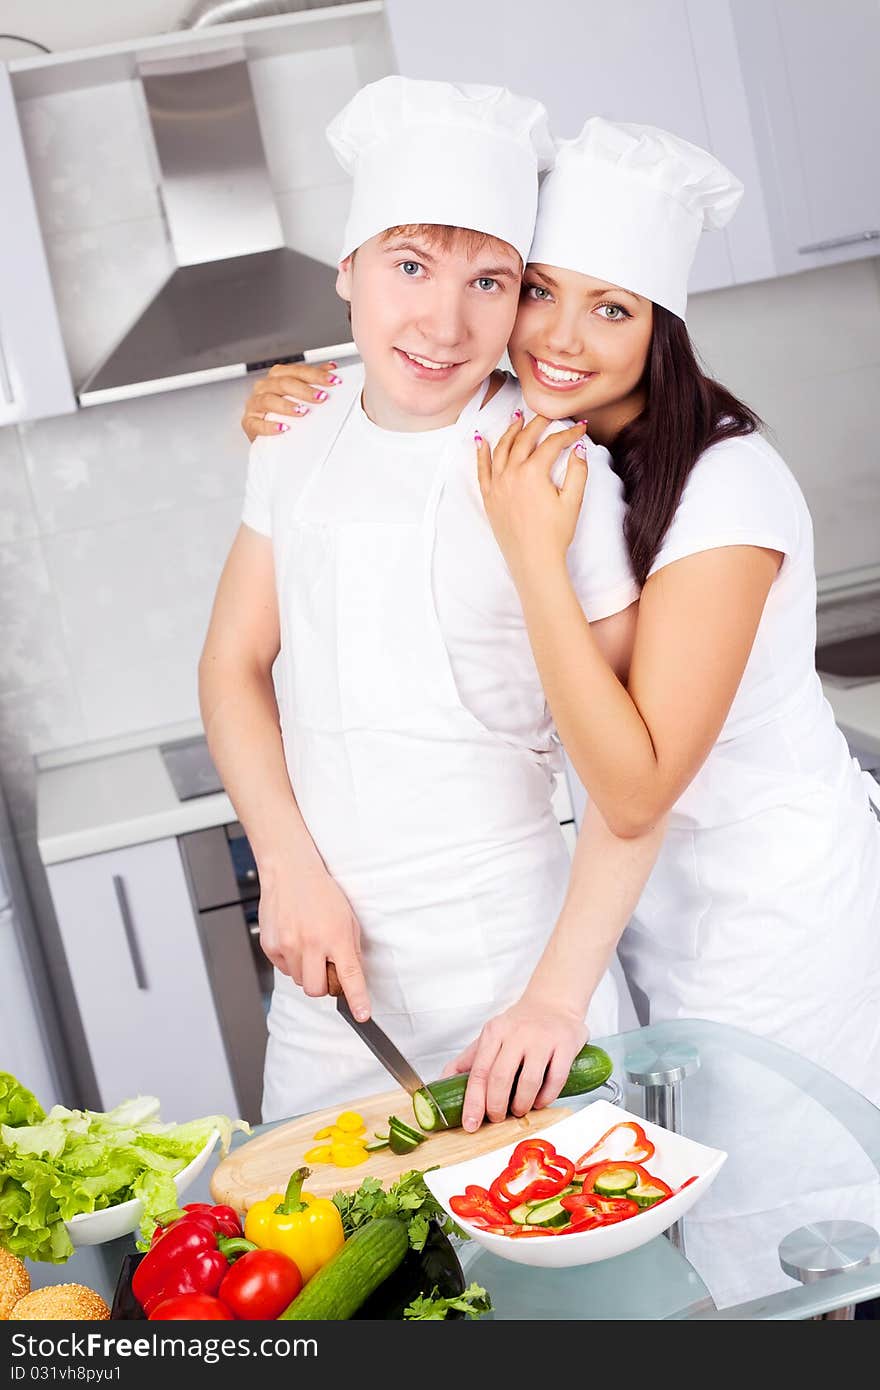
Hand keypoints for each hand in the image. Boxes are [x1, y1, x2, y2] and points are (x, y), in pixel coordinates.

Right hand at [240, 360, 342, 440]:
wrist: (265, 433)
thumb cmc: (281, 410)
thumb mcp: (297, 394)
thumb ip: (311, 380)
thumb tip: (331, 368)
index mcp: (277, 376)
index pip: (297, 371)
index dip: (316, 375)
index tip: (333, 381)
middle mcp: (264, 387)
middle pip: (283, 383)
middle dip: (304, 390)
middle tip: (321, 398)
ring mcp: (254, 404)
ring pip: (268, 400)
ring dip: (287, 406)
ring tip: (302, 412)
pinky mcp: (249, 422)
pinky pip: (257, 423)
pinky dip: (270, 426)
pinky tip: (283, 428)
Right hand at [256, 853, 370, 1019]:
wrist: (290, 871)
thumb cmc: (321, 892)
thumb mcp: (347, 918)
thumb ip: (350, 949)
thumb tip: (351, 975)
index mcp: (335, 936)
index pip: (349, 976)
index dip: (357, 999)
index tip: (362, 1014)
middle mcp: (311, 943)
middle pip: (317, 990)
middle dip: (323, 984)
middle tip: (325, 966)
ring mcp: (287, 945)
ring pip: (300, 981)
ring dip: (307, 970)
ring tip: (308, 944)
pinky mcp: (270, 946)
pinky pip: (284, 969)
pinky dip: (291, 961)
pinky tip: (294, 939)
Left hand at [441, 995, 587, 1130]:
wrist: (554, 1001)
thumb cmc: (520, 1024)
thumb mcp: (491, 1036)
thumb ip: (468, 1060)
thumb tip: (441, 1083)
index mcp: (494, 1032)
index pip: (478, 1072)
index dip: (473, 1102)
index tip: (470, 1123)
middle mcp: (517, 1034)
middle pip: (500, 1079)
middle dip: (496, 1107)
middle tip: (496, 1119)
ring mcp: (542, 1039)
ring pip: (528, 1082)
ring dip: (521, 1105)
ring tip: (519, 1110)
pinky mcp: (565, 1045)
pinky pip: (555, 1079)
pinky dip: (546, 1098)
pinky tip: (540, 1102)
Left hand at [476, 413, 588, 584]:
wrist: (533, 561)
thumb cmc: (554, 535)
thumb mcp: (573, 501)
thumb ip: (578, 471)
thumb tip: (578, 448)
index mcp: (533, 473)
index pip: (552, 444)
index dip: (568, 433)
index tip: (579, 428)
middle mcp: (511, 474)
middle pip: (524, 439)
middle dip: (537, 423)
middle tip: (547, 416)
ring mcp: (497, 485)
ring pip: (501, 449)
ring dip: (510, 431)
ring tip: (518, 418)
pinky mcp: (489, 497)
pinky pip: (482, 470)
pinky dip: (482, 453)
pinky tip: (482, 440)